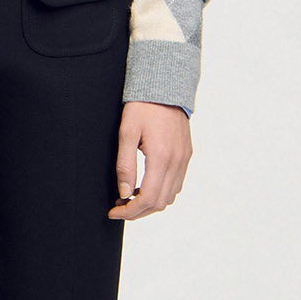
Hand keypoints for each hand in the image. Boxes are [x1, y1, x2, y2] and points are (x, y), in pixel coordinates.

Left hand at [108, 101, 191, 218]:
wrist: (165, 88)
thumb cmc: (143, 107)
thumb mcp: (126, 133)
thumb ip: (125, 166)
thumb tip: (124, 194)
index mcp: (162, 158)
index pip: (148, 199)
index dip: (130, 211)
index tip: (114, 211)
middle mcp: (177, 162)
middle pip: (160, 203)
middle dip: (138, 211)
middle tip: (119, 206)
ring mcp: (184, 159)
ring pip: (170, 197)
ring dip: (150, 203)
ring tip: (130, 196)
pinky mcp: (186, 155)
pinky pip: (176, 184)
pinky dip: (161, 192)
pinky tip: (145, 185)